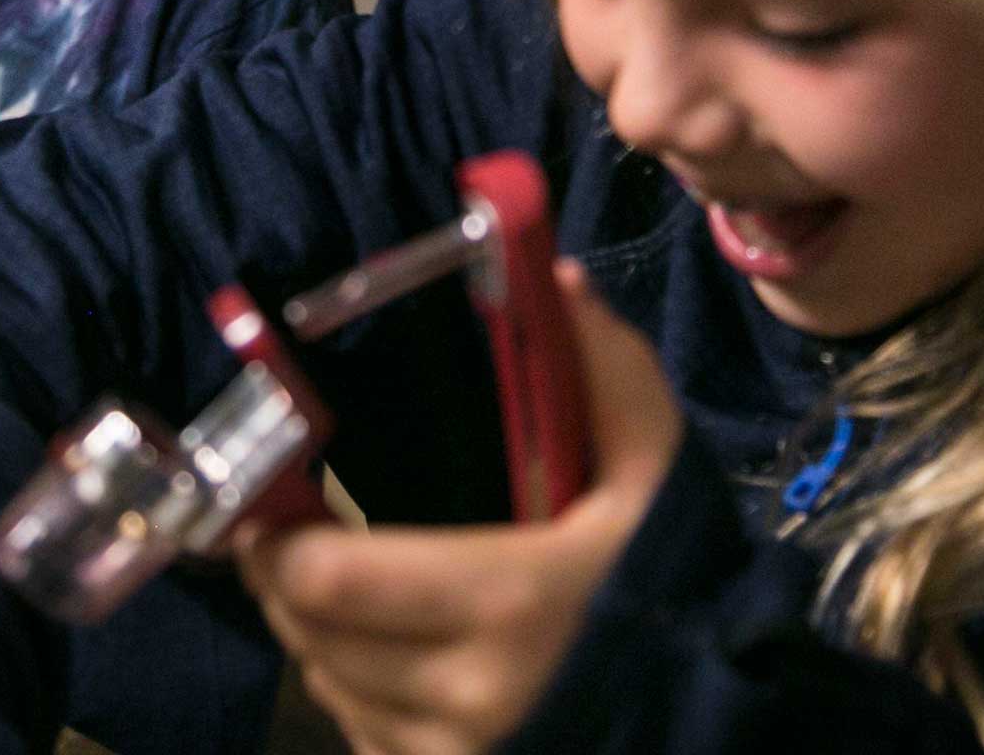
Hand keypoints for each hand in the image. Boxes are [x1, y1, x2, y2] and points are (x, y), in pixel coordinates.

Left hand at [234, 262, 683, 754]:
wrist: (723, 696)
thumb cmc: (678, 567)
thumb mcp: (655, 457)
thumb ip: (604, 368)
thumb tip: (555, 276)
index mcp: (507, 596)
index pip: (332, 581)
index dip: (274, 544)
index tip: (259, 503)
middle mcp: (470, 693)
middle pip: (314, 637)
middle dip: (284, 583)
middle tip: (281, 536)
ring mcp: (462, 753)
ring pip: (335, 691)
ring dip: (317, 639)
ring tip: (328, 588)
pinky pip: (368, 741)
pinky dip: (358, 693)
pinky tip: (379, 653)